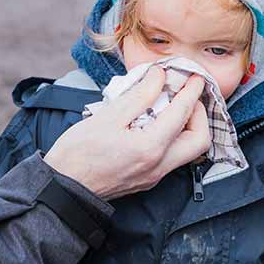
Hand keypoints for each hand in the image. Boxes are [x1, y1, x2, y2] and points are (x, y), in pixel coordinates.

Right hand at [44, 66, 210, 198]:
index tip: (193, 76)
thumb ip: (139, 95)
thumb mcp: (107, 116)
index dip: (191, 91)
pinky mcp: (148, 179)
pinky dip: (172, 136)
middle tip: (185, 95)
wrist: (63, 187)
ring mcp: (154, 175)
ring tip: (170, 107)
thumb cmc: (78, 153)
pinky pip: (172, 156)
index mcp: (150, 148)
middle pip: (199, 140)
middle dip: (198, 114)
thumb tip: (159, 77)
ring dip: (187, 126)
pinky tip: (155, 122)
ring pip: (188, 150)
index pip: (182, 114)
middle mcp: (158, 166)